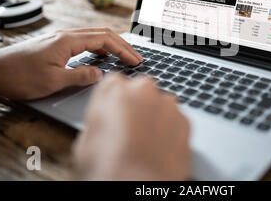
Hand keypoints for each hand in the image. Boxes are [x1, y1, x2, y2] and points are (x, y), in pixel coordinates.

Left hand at [0, 28, 142, 99]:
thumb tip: (100, 74)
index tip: (136, 60)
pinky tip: (100, 56)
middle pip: (102, 33)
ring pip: (93, 36)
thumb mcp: (52, 81)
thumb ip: (80, 76)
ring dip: (110, 45)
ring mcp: (59, 39)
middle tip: (136, 58)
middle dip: (122, 45)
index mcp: (67, 41)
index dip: (123, 50)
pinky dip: (97, 47)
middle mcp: (65, 35)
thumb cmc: (18, 76)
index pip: (105, 39)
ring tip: (123, 57)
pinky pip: (82, 42)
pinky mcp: (54, 45)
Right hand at [72, 74, 190, 179]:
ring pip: (159, 105)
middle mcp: (144, 89)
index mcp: (115, 90)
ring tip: (145, 145)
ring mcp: (168, 104)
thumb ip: (98, 116)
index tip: (113, 113)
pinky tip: (159, 150)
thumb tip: (104, 115)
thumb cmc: (109, 168)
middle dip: (136, 106)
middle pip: (140, 91)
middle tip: (129, 132)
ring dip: (154, 118)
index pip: (114, 82)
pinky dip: (169, 131)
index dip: (113, 100)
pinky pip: (175, 120)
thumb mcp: (85, 139)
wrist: (140, 188)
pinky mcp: (185, 121)